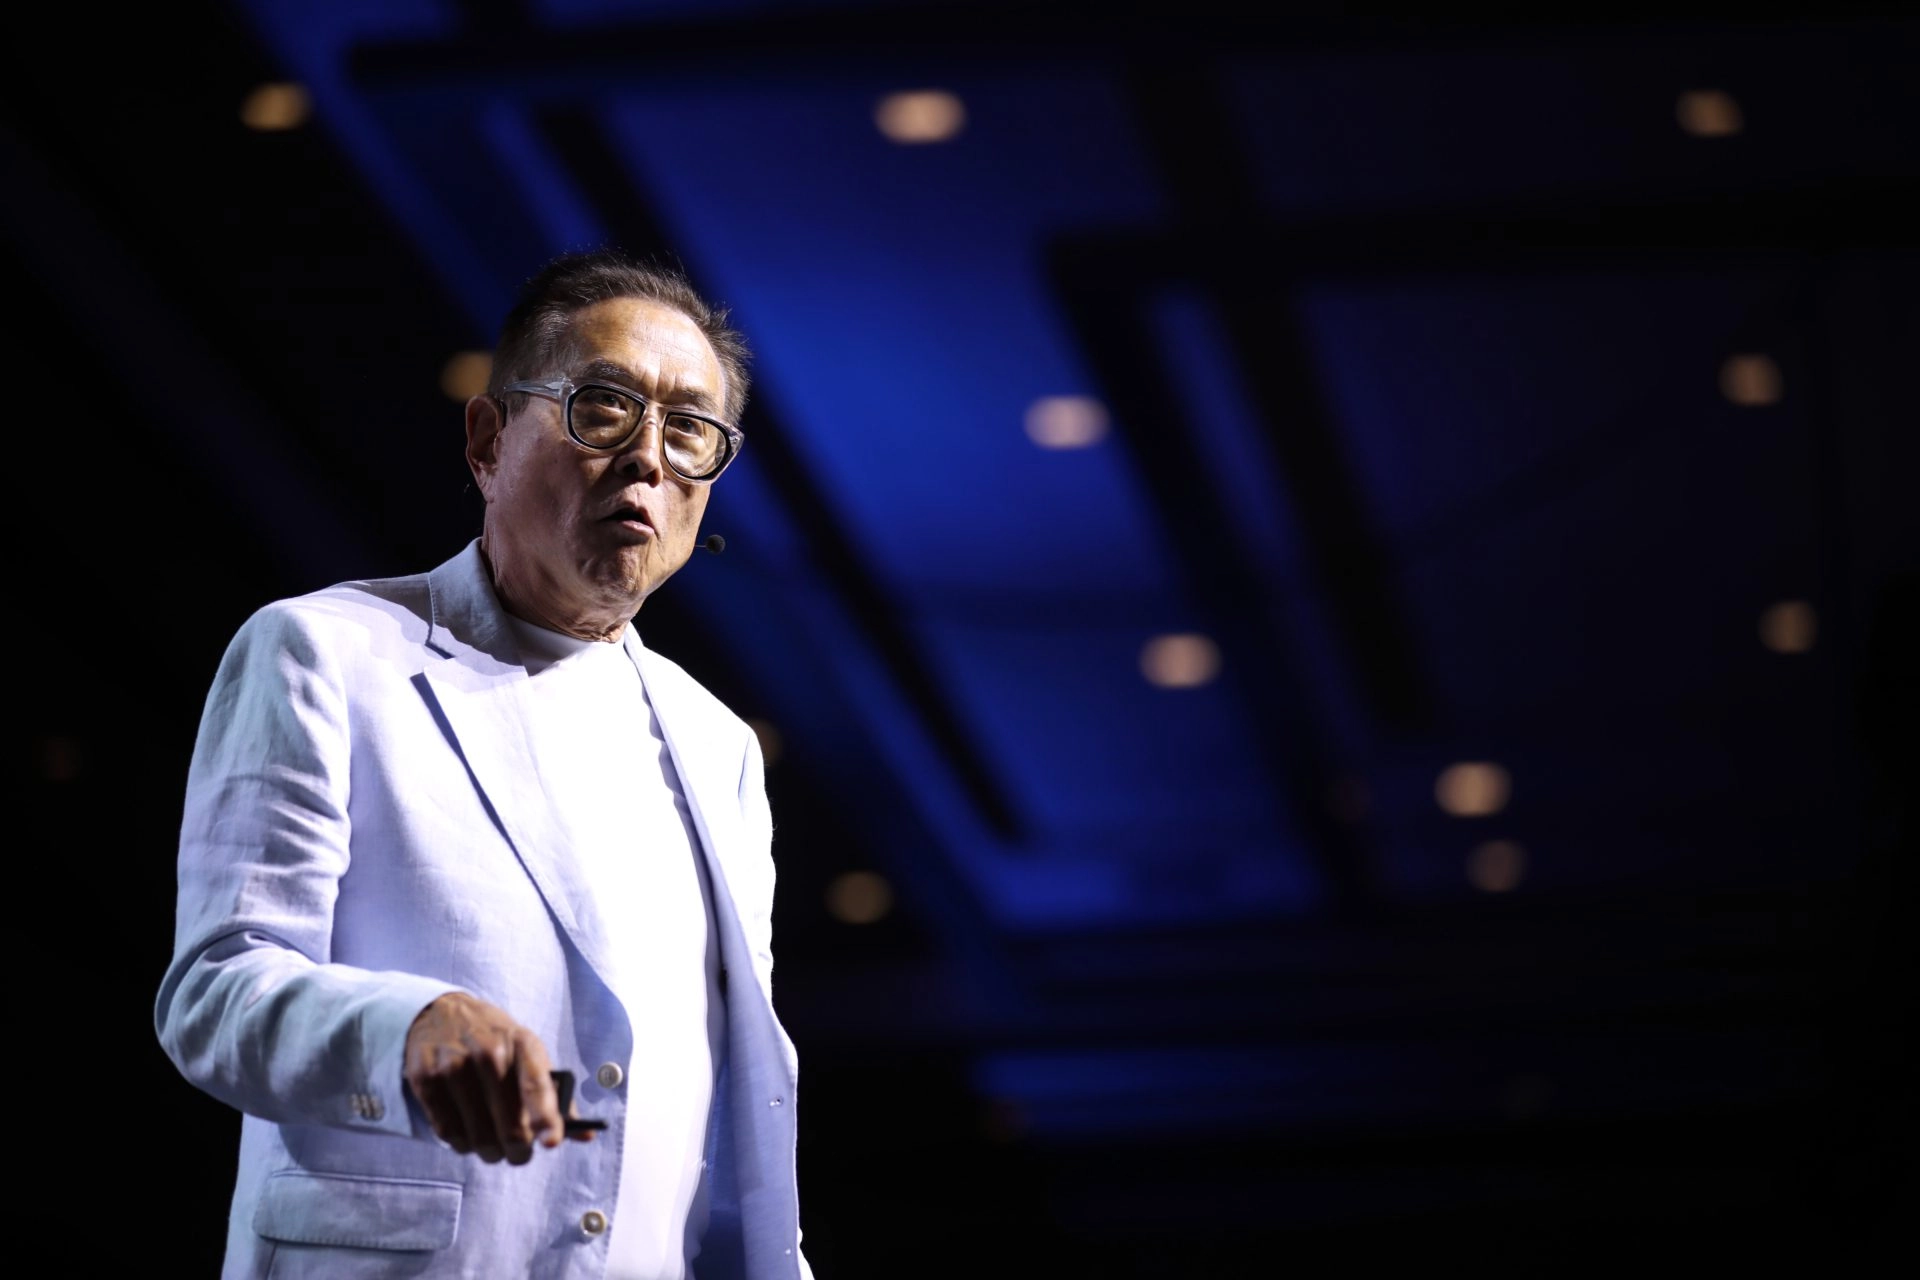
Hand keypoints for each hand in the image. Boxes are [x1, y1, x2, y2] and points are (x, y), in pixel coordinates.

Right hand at [402, 992, 590, 1163]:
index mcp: (522, 1043)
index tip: (551, 1143)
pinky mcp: (425, 1079)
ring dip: (489, 1151)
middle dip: (518, 1150)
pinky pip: (448, 1132)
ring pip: (478, 1136)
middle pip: (508, 1124)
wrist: (439, 1013)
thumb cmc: (495, 1041)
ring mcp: (454, 1066)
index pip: (537, 1085)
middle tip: (519, 1154)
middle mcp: (488, 1052)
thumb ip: (555, 1095)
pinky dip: (461, 1144)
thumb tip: (585, 1134)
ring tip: (492, 1144)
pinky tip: (467, 1134)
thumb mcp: (528, 1053)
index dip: (545, 1117)